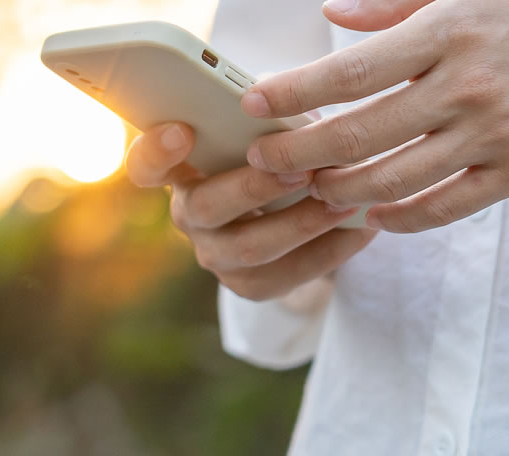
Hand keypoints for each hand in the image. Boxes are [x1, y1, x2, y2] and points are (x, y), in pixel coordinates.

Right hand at [126, 122, 377, 301]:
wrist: (292, 215)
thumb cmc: (276, 154)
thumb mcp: (266, 132)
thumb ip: (270, 122)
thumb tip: (302, 116)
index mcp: (182, 170)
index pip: (146, 166)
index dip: (156, 152)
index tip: (183, 131)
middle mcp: (190, 215)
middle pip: (205, 208)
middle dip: (254, 188)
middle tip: (299, 171)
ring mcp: (215, 255)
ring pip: (250, 248)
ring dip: (301, 223)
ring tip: (344, 201)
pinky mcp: (249, 286)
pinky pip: (287, 275)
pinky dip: (331, 251)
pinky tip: (363, 228)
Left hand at [240, 0, 508, 232]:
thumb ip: (395, 2)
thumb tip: (330, 14)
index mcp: (449, 31)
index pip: (350, 71)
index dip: (292, 93)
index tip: (252, 105)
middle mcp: (467, 85)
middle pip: (358, 135)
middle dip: (298, 154)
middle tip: (263, 163)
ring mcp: (494, 134)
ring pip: (393, 181)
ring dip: (341, 192)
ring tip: (313, 189)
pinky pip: (444, 207)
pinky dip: (400, 218)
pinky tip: (372, 215)